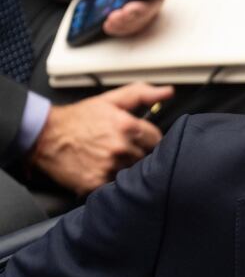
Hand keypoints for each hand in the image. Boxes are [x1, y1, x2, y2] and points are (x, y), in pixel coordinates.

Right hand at [30, 83, 173, 195]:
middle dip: (138, 153)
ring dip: (126, 167)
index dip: (149, 139)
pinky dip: (112, 179)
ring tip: (110, 159)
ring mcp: (109, 166)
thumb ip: (142, 94)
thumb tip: (168, 92)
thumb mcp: (110, 100)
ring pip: (132, 172)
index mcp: (127, 126)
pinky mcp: (97, 182)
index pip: (157, 139)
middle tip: (121, 148)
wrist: (45, 136)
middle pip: (146, 157)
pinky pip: (116, 184)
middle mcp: (120, 148)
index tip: (140, 139)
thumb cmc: (78, 118)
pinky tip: (103, 170)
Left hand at [76, 0, 187, 36]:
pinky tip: (108, 24)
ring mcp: (143, 2)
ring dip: (129, 21)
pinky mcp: (131, 15)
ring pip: (144, 17)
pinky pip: (130, 26)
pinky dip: (120, 27)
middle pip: (158, 1)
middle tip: (129, 9)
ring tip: (112, 18)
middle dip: (143, 9)